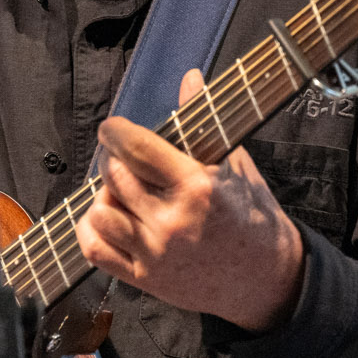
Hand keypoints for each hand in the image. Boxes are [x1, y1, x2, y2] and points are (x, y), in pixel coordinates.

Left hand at [78, 69, 305, 332]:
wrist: (266, 280)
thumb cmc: (254, 219)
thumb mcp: (237, 166)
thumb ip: (205, 122)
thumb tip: (189, 78)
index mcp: (197, 188)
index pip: (138, 149)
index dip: (116, 132)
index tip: (112, 127)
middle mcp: (172, 221)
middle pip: (115, 176)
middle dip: (112, 159)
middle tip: (121, 156)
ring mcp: (156, 253)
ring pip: (101, 212)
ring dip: (104, 195)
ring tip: (120, 190)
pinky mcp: (146, 278)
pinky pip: (96, 250)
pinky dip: (92, 230)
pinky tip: (107, 217)